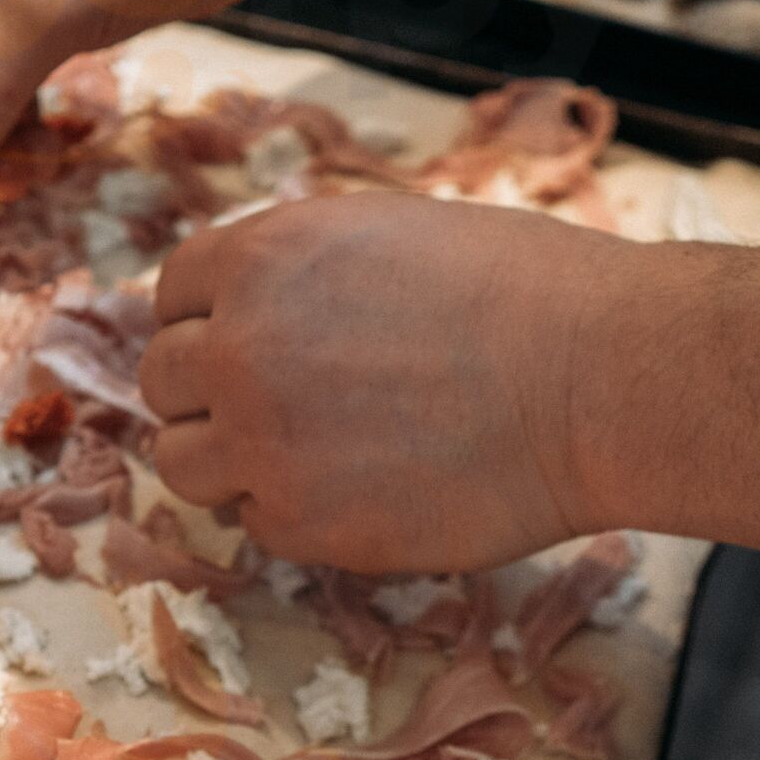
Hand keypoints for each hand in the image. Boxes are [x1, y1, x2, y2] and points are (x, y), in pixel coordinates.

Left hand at [143, 191, 630, 572]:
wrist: (596, 380)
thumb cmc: (526, 292)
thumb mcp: (388, 235)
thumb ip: (301, 272)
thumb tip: (249, 311)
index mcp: (262, 258)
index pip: (173, 295)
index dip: (208, 321)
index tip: (244, 344)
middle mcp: (241, 347)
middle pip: (163, 382)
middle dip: (209, 393)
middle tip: (277, 407)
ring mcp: (262, 443)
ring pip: (182, 463)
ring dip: (230, 461)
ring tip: (309, 455)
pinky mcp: (301, 524)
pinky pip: (254, 524)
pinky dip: (291, 514)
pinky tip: (363, 489)